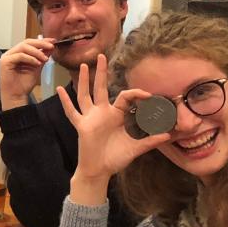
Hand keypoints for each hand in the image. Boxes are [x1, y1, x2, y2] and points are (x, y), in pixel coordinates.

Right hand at [0, 37, 54, 109]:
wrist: (17, 96)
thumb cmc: (24, 84)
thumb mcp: (37, 67)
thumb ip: (42, 57)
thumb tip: (51, 47)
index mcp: (17, 53)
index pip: (30, 43)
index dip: (42, 41)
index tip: (53, 42)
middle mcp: (11, 53)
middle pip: (26, 42)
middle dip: (40, 43)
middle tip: (51, 46)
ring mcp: (7, 57)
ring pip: (23, 47)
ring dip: (36, 52)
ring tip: (45, 58)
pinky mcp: (5, 62)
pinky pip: (20, 55)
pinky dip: (30, 58)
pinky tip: (37, 63)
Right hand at [57, 55, 170, 205]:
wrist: (99, 171)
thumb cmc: (115, 158)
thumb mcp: (135, 148)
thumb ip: (150, 141)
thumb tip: (168, 136)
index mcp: (115, 116)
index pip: (124, 97)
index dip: (136, 93)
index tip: (149, 95)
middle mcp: (102, 113)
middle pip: (100, 88)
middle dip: (101, 72)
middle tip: (101, 55)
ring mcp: (90, 118)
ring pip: (85, 95)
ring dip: (84, 81)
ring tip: (84, 66)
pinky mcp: (81, 126)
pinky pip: (72, 112)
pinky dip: (65, 102)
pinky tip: (59, 89)